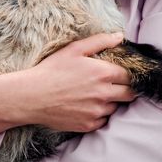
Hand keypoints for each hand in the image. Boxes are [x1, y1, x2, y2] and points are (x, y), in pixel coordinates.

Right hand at [0, 32, 136, 136]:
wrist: (31, 96)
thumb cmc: (52, 70)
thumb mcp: (75, 49)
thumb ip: (100, 41)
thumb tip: (120, 36)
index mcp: (104, 73)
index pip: (131, 76)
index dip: (128, 75)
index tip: (121, 75)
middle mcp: (104, 94)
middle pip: (130, 94)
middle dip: (126, 90)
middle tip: (114, 86)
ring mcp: (97, 111)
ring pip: (116, 108)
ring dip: (111, 102)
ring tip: (94, 95)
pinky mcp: (89, 125)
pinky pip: (102, 121)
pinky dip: (98, 115)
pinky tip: (85, 106)